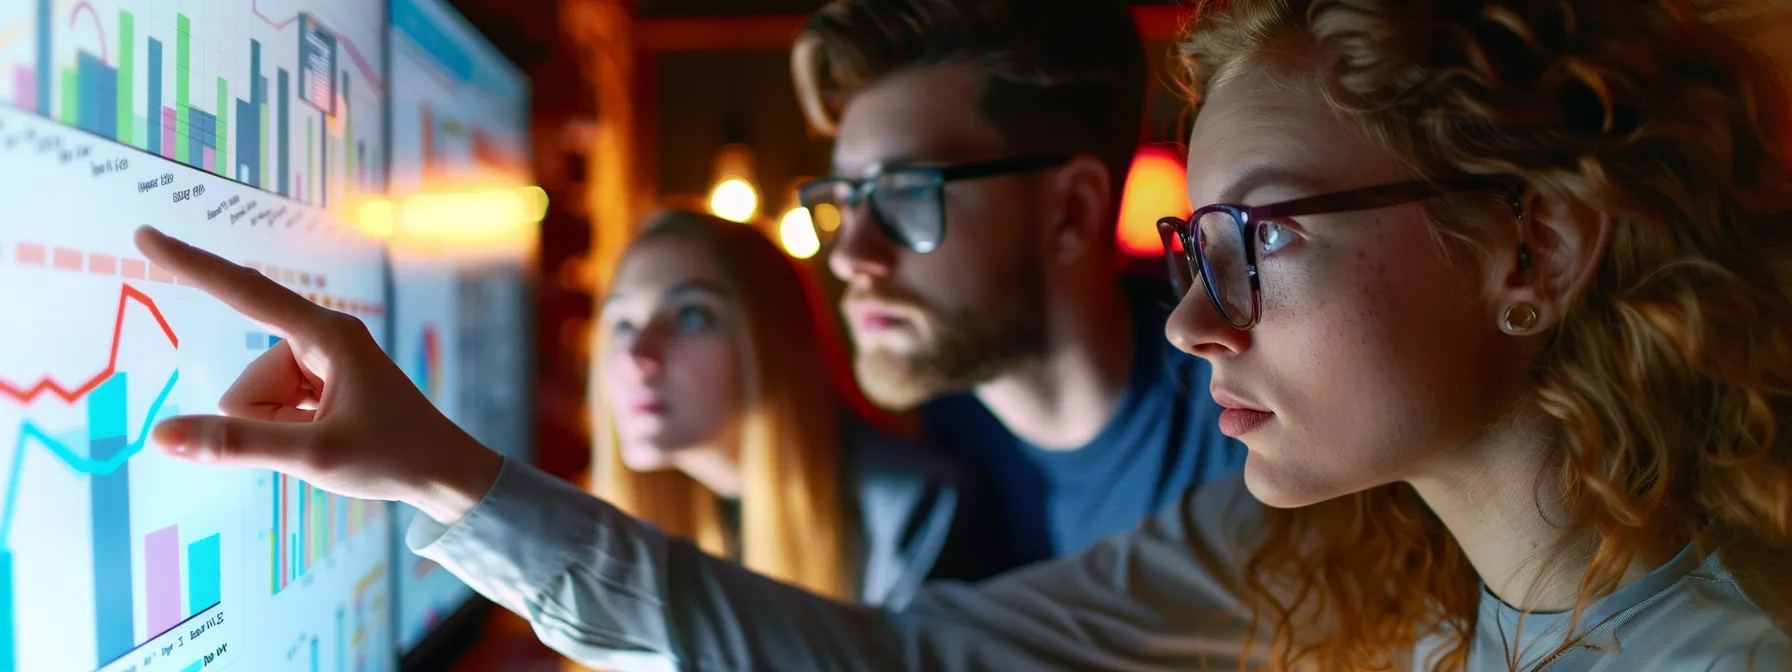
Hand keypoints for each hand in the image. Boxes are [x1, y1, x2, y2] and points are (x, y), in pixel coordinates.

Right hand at [134, 226, 502, 525]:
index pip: (244, 292)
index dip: (191, 264)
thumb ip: (236, 444)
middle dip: (267, 423)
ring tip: (333, 440)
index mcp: (327, 335)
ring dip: (281, 432)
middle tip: (325, 439)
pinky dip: (290, 432)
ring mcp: (320, 362)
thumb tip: (162, 435)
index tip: (146, 233)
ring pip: (254, 403)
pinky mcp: (320, 383)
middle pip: (245, 385)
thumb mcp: (312, 456)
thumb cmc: (393, 458)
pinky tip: (331, 437)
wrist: (445, 475)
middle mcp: (321, 338)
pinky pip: (272, 410)